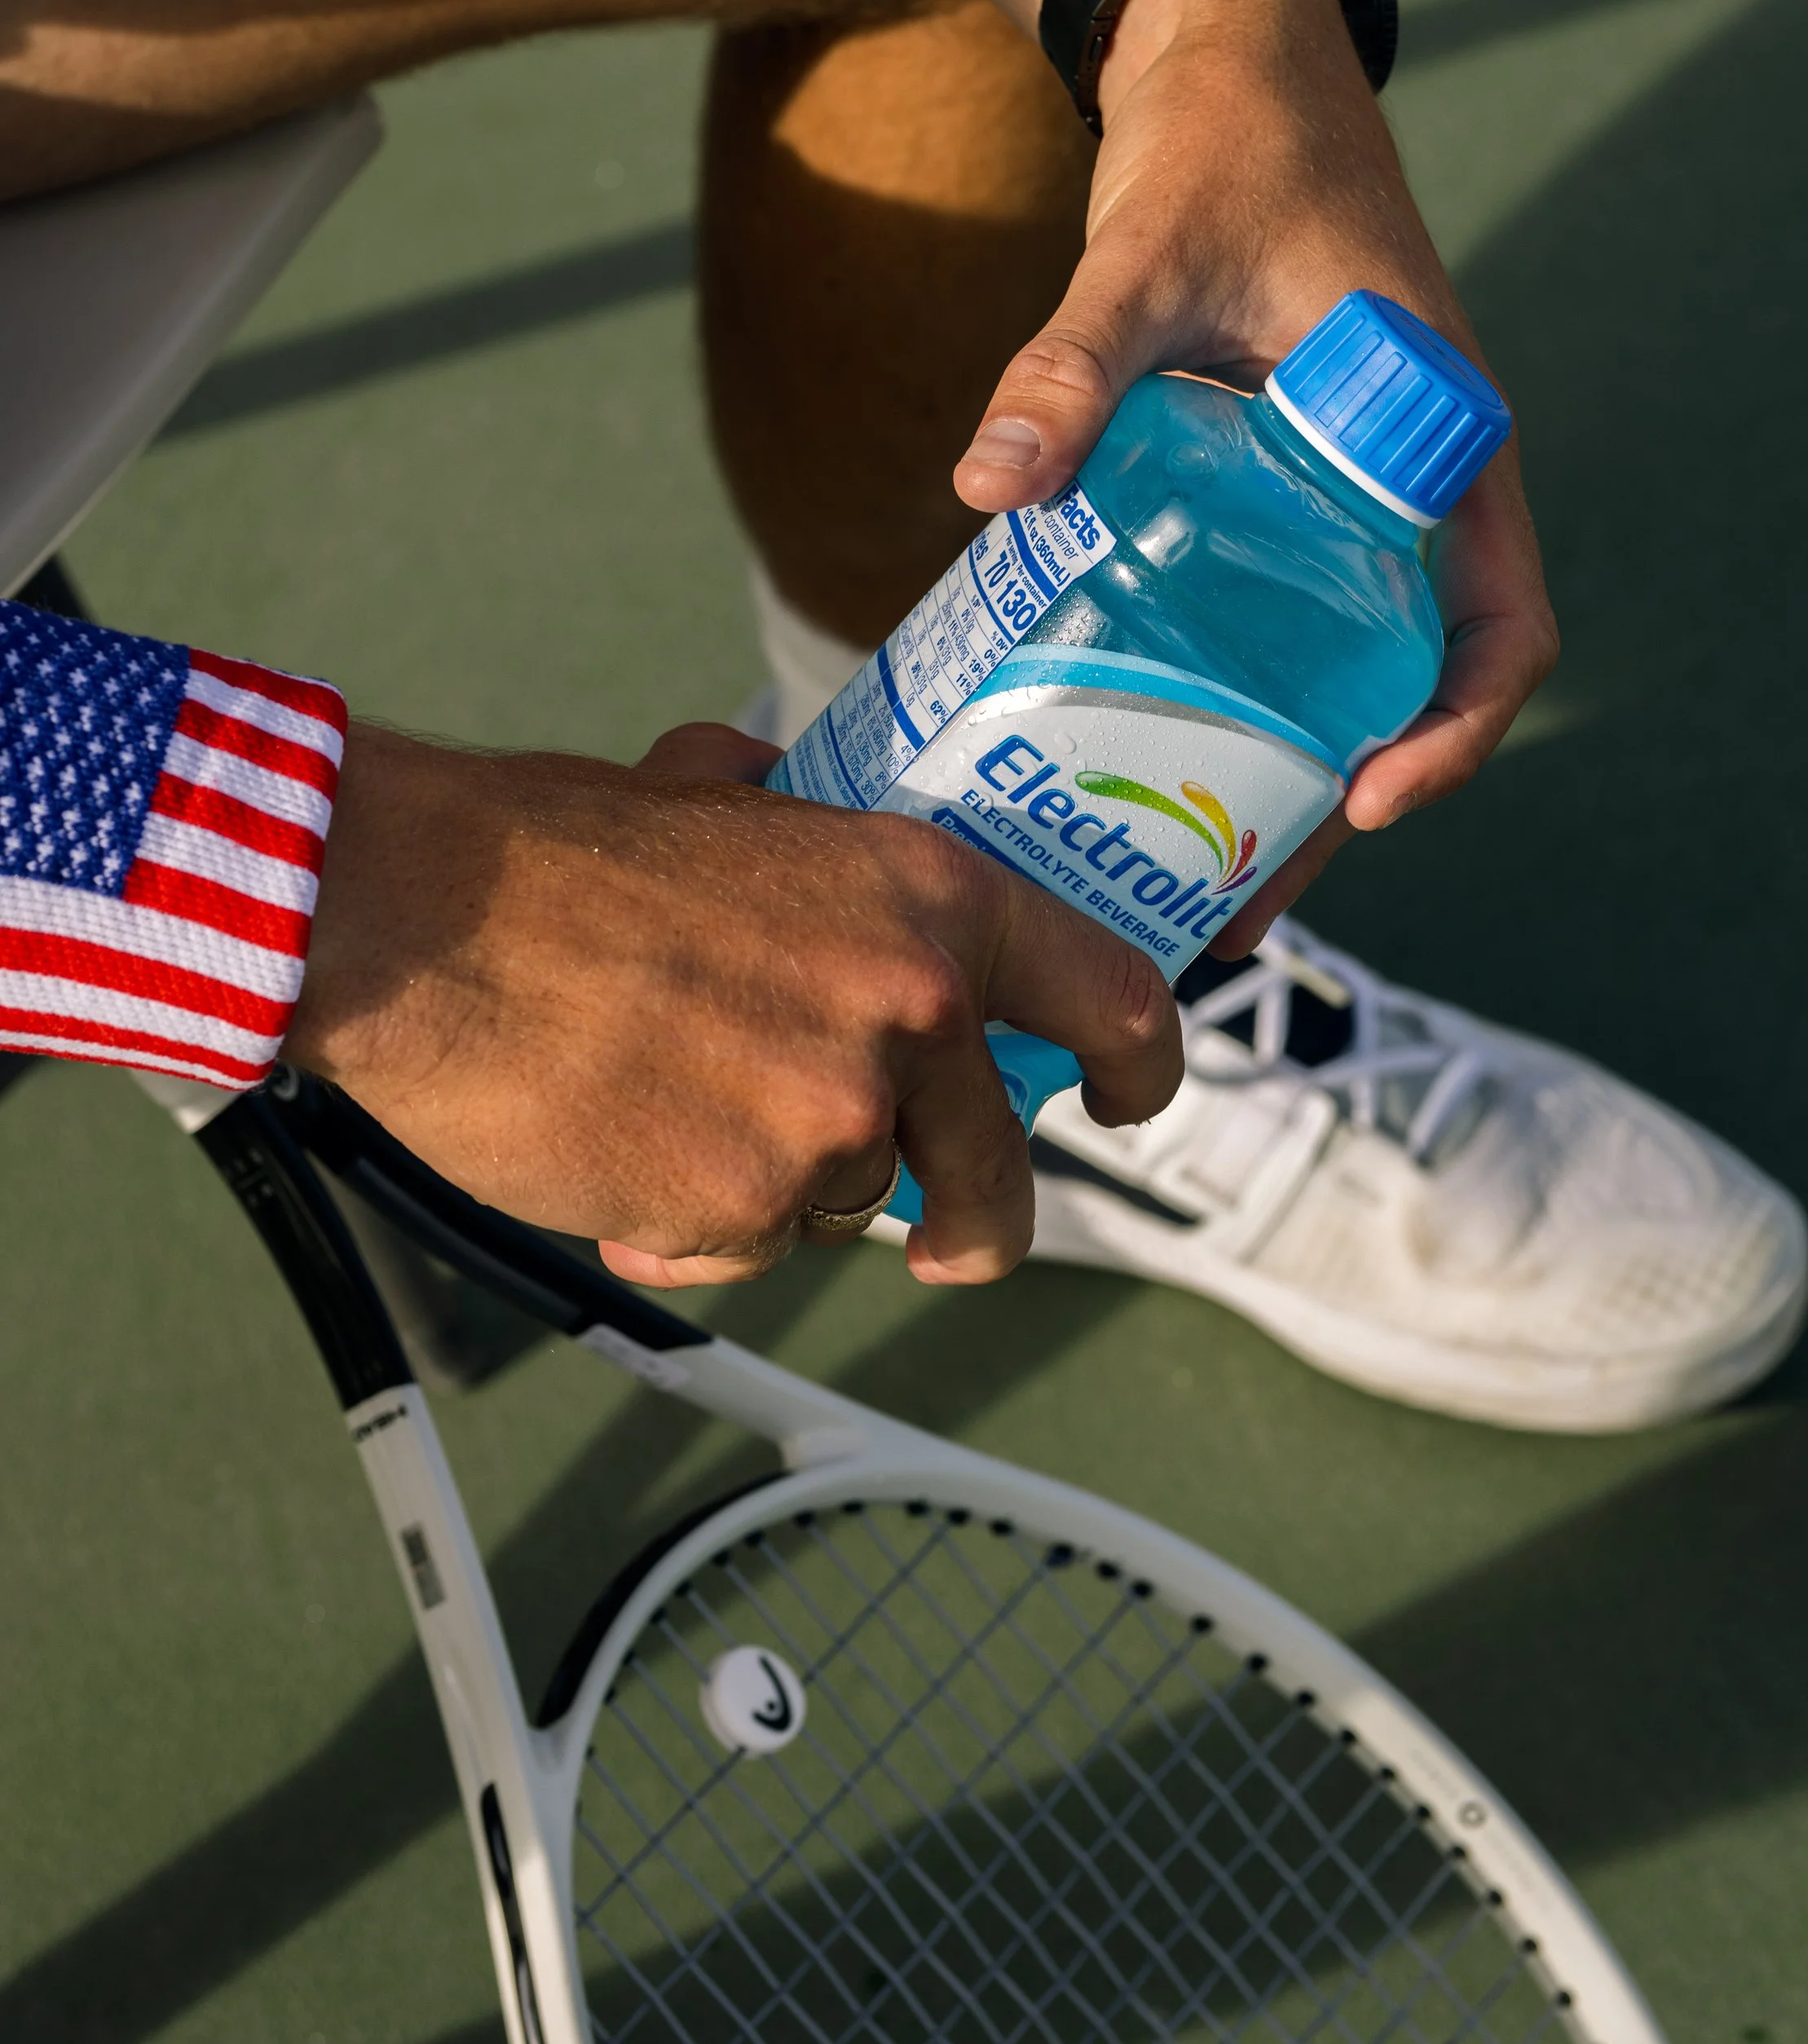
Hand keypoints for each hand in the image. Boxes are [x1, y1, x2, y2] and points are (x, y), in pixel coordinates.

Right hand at [285, 721, 1178, 1288]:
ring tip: (670, 1107)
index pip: (1112, 997)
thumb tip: (779, 795)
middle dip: (970, 1221)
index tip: (1128, 1101)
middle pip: (991, 1169)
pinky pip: (744, 1248)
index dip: (1143, 1066)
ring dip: (779, 1187)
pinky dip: (691, 1226)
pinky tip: (619, 1154)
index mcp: (931, 899)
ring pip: (844, 1204)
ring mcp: (832, 1119)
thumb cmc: (550, 852)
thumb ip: (789, 823)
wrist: (427, 917)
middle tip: (943, 1237)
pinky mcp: (743, 1205)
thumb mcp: (714, 796)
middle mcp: (911, 1010)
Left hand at [951, 0, 1557, 910]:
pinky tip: (1135, 737)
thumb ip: (1074, 362)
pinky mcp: (1282, 479)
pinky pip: (1279, 607)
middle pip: (1408, 683)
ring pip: (1339, 661)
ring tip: (1179, 867)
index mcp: (1441, 437)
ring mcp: (1348, 486)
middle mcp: (1413, 480)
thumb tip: (989, 487)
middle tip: (1229, 905)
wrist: (1225, 54)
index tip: (1367, 803)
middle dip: (1333, 805)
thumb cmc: (1227, 140)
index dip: (1457, 733)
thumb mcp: (1149, 256)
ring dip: (1278, 763)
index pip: (1504, 625)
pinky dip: (1231, 682)